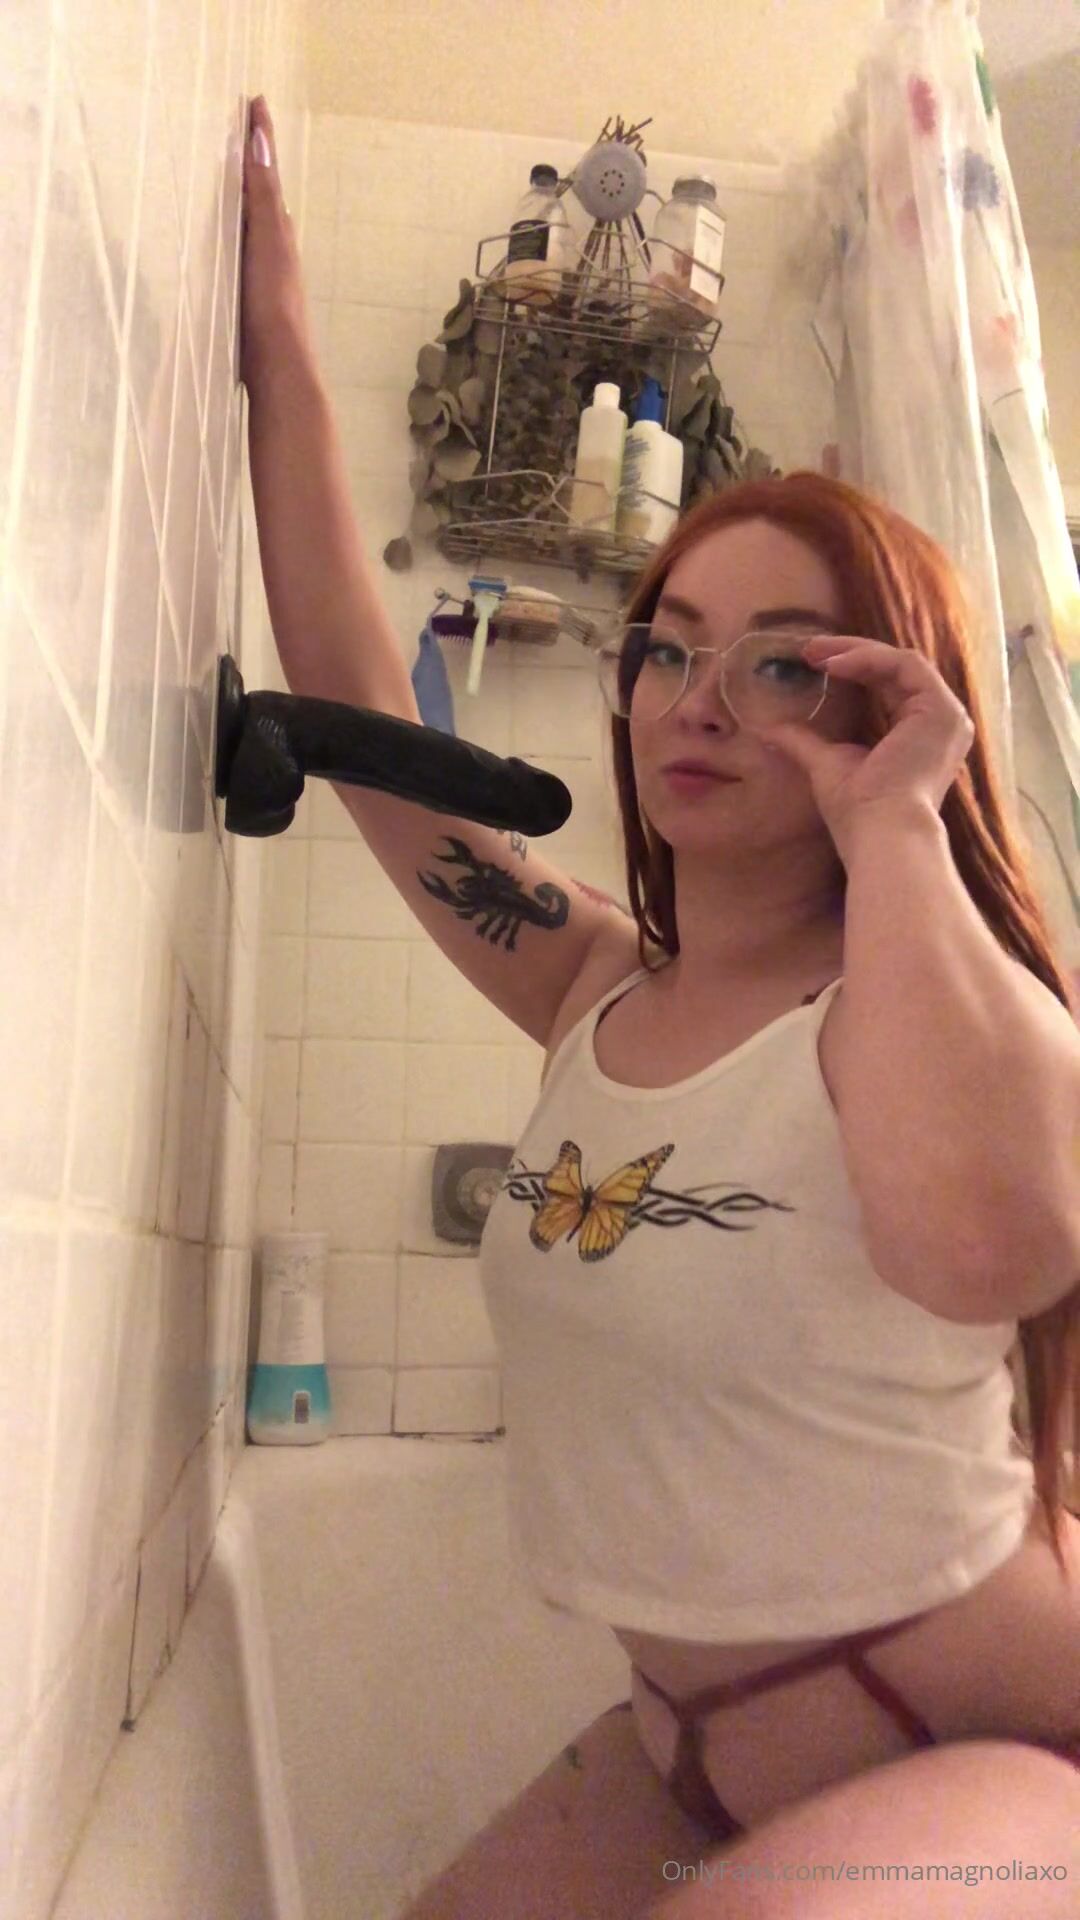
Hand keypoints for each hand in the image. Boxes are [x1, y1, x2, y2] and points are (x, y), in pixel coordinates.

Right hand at [240, 96, 318, 391]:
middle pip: (259, 199)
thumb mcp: (268, 244)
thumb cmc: (273, 308)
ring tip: (219, 178)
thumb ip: (263, 198)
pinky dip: (225, 238)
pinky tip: (213, 248)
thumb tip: (259, 145)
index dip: (260, 141)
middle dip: (246, 166)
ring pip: (247, 229)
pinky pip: (233, 257)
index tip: (254, 103)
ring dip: (236, 202)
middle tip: (233, 132)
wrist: (277, 373)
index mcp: (277, 234)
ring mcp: (260, 279)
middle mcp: (273, 253)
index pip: (265, 175)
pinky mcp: (245, 304)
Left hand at [756, 634, 975, 864]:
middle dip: (850, 654)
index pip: (887, 686)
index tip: (812, 663)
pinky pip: (906, 666)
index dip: (851, 669)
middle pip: (895, 670)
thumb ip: (804, 743)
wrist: (880, 833)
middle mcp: (939, 723)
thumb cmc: (857, 811)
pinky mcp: (942, 710)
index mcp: (918, 735)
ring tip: (816, 654)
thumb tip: (767, 731)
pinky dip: (870, 659)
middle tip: (809, 650)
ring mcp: (946, 716)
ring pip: (901, 662)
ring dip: (857, 652)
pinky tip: (836, 664)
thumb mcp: (825, 765)